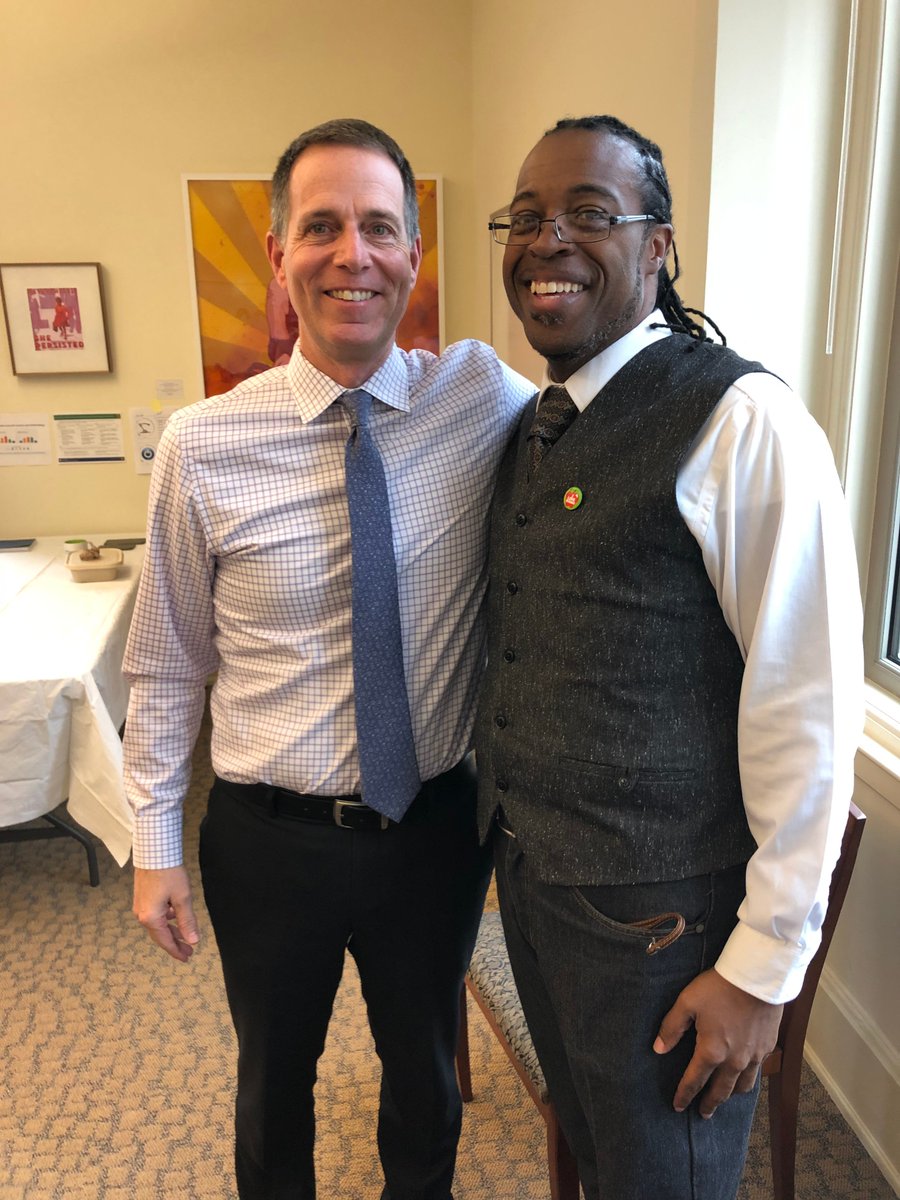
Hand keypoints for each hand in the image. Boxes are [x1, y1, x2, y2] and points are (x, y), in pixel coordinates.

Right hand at [133, 866, 199, 962]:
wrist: (154, 852)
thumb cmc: (168, 873)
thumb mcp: (182, 898)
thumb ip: (187, 921)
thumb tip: (193, 940)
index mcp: (151, 918)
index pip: (165, 941)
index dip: (176, 951)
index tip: (187, 958)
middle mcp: (142, 914)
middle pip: (160, 935)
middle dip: (175, 943)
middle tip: (188, 951)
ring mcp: (140, 906)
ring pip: (158, 924)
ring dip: (171, 930)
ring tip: (185, 936)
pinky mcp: (142, 897)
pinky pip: (155, 914)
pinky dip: (166, 919)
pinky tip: (175, 915)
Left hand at [653, 968, 781, 1117]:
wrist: (758, 977)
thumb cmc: (719, 987)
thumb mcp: (687, 1002)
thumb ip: (672, 1027)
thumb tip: (658, 1049)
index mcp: (711, 1051)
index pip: (694, 1081)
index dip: (684, 1095)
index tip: (677, 1106)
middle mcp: (734, 1061)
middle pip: (720, 1091)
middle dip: (709, 1104)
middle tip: (703, 1113)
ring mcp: (754, 1057)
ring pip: (742, 1087)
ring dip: (730, 1096)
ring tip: (723, 1098)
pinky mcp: (768, 1048)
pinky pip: (757, 1073)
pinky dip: (748, 1080)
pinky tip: (744, 1077)